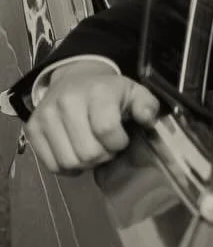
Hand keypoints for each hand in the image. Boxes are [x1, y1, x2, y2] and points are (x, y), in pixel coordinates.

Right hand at [24, 62, 159, 175]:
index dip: (118, 143)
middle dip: (104, 155)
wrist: (75, 79)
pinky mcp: (32, 129)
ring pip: (69, 162)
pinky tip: (76, 153)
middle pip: (88, 152)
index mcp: (97, 93)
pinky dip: (68, 167)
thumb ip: (147, 106)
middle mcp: (67, 102)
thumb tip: (147, 119)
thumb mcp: (135, 93)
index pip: (106, 130)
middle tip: (107, 146)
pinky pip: (52, 165)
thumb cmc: (109, 92)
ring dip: (86, 163)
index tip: (121, 139)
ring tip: (92, 148)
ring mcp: (45, 116)